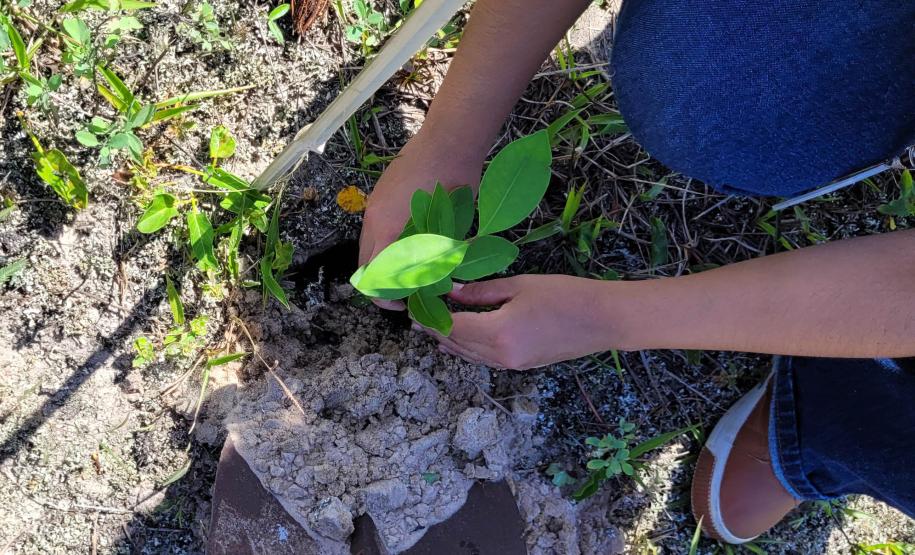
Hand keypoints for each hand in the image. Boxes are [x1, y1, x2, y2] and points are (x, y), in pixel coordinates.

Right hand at [358, 132, 482, 307]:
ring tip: (411, 270)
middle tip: (407, 293)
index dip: (385, 297)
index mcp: (386, 229)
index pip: (373, 276)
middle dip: (381, 284)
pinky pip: (376, 227)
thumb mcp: (449, 228)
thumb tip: (434, 285)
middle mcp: (373, 217)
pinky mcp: (381, 194)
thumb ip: (435, 259)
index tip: (405, 304)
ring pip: (369, 245)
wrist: (449, 140)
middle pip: (364, 264)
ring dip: (384, 263)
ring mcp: (374, 203)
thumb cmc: (453, 183)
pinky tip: (411, 244)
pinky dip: (387, 243)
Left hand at [424, 275, 626, 369]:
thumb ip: (481, 292)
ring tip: (429, 329)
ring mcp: (512, 365)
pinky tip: (458, 342)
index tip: (414, 306)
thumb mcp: (519, 286)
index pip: (453, 327)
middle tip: (415, 316)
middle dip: (434, 331)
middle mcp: (502, 355)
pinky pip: (485, 360)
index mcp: (499, 333)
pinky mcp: (521, 366)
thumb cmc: (565, 295)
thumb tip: (451, 290)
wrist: (604, 320)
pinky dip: (467, 350)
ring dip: (448, 343)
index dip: (430, 318)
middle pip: (457, 345)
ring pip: (470, 356)